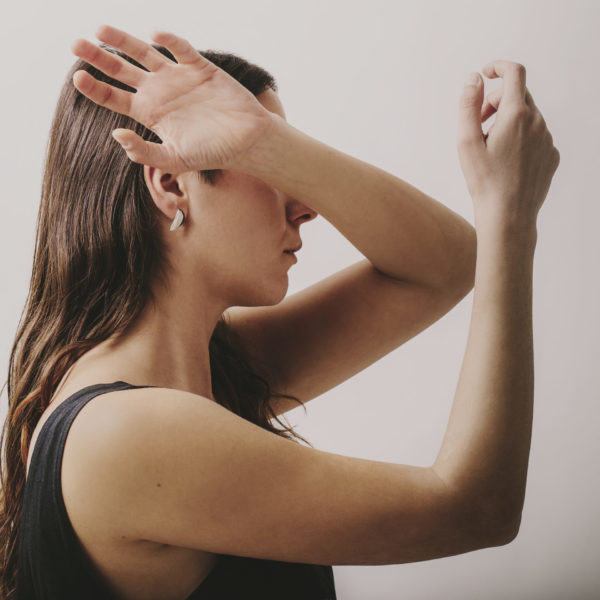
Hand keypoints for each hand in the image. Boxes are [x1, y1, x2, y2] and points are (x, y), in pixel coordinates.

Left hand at [70, 25, 275, 173]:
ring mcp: (178, 77)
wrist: (247, 142)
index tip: (79, 78)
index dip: (95, 88)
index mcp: (150, 113)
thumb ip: (145, 152)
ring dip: (123, 41)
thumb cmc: (212, 153)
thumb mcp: (175, 159)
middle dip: (98, 57)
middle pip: (122, 70)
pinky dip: (169, 41)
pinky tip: (156, 36)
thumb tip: (116, 135)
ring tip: (101, 29)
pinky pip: (181, 49)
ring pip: (144, 53)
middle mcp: (159, 92)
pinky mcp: (200, 67)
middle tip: (76, 44)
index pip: (114, 97)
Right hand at [457, 60, 559, 229]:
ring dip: (507, 123)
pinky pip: (535, 136)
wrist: (508, 215)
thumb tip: (474, 78)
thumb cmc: (484, 181)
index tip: (486, 73)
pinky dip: (520, 139)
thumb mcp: (466, 142)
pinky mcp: (551, 155)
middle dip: (495, 103)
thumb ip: (468, 105)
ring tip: (491, 149)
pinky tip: (506, 162)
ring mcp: (547, 139)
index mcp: (516, 115)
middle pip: (518, 95)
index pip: (514, 73)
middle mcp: (537, 122)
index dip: (499, 67)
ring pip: (527, 117)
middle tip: (478, 125)